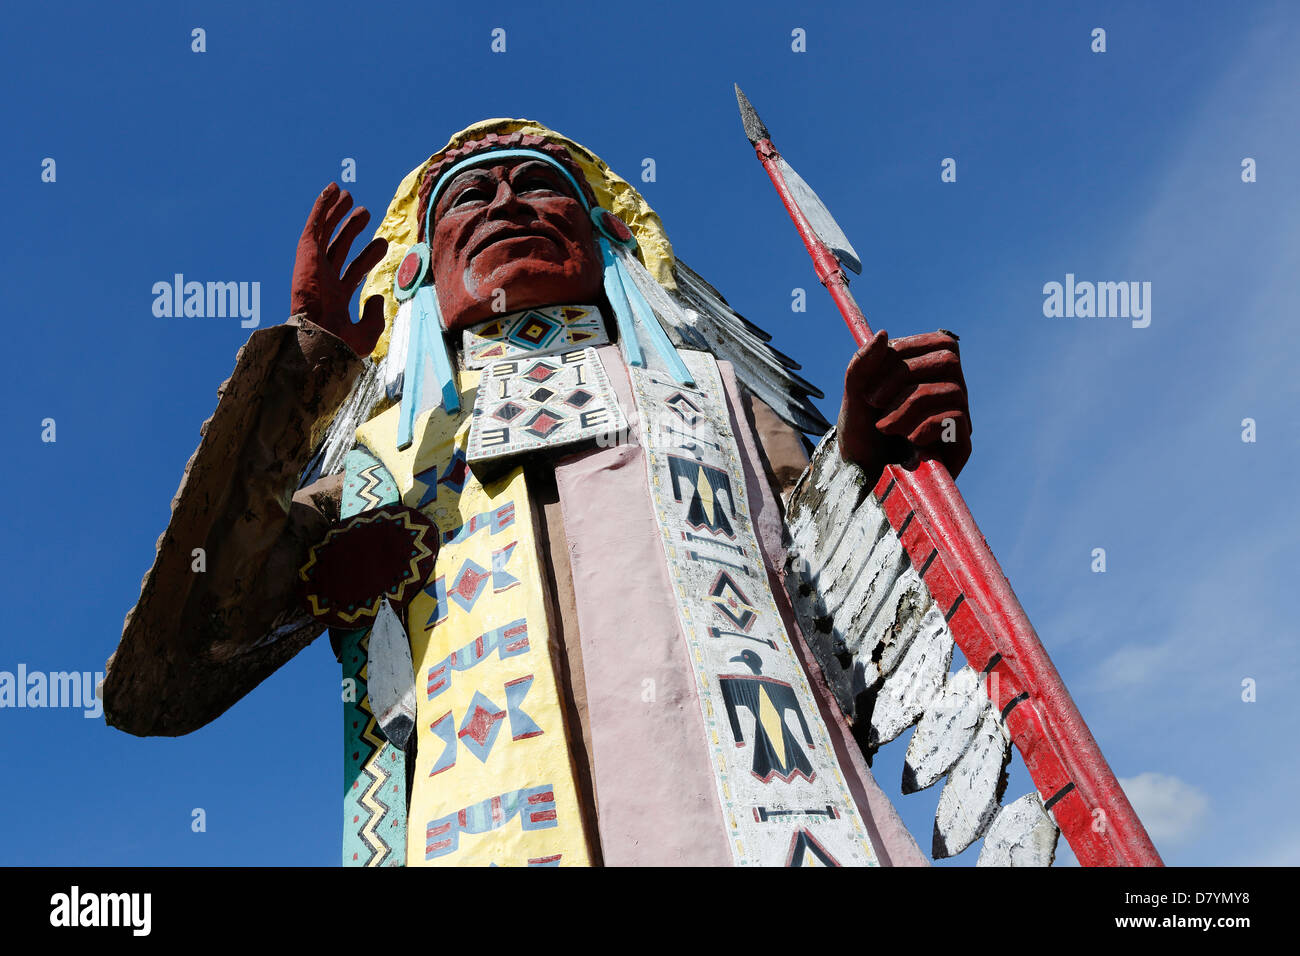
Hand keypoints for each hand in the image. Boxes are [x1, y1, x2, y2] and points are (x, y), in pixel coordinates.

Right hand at [290, 182, 388, 355]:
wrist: (317, 342)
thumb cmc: (339, 345)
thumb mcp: (366, 333)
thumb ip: (374, 315)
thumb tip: (376, 295)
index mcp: (336, 298)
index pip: (353, 270)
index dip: (368, 256)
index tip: (381, 243)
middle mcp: (323, 281)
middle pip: (339, 248)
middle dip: (351, 229)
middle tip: (366, 212)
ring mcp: (314, 267)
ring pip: (326, 233)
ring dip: (337, 214)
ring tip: (350, 196)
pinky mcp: (306, 256)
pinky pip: (314, 226)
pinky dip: (322, 207)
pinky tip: (332, 191)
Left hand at [837, 329, 971, 482]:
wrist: (861, 477)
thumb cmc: (860, 434)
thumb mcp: (854, 396)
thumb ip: (862, 364)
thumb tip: (883, 333)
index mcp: (929, 373)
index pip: (938, 342)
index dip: (905, 351)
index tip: (873, 378)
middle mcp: (949, 390)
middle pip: (949, 360)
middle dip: (905, 375)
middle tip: (873, 401)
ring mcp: (958, 417)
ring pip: (951, 391)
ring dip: (908, 405)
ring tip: (884, 426)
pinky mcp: (960, 444)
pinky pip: (956, 419)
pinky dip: (925, 426)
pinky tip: (907, 440)